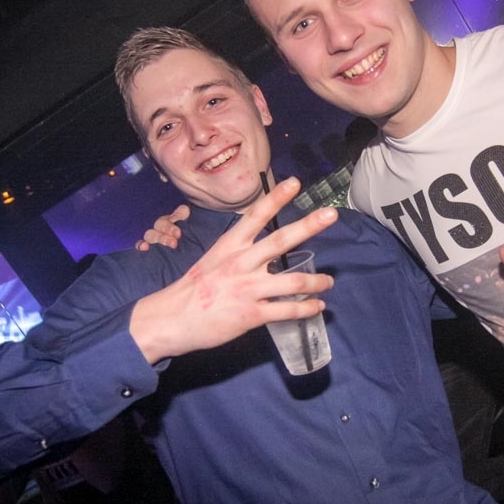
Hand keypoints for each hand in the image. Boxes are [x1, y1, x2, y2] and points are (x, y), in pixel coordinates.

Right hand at [130, 178, 337, 361]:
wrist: (171, 319)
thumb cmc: (193, 289)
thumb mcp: (213, 260)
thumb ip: (238, 253)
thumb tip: (261, 251)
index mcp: (230, 246)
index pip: (256, 216)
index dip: (276, 198)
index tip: (295, 183)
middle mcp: (241, 263)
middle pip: (281, 240)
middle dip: (309, 225)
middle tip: (332, 214)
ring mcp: (248, 289)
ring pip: (293, 281)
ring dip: (317, 281)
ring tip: (328, 282)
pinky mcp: (251, 315)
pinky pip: (287, 310)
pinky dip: (306, 308)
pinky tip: (317, 306)